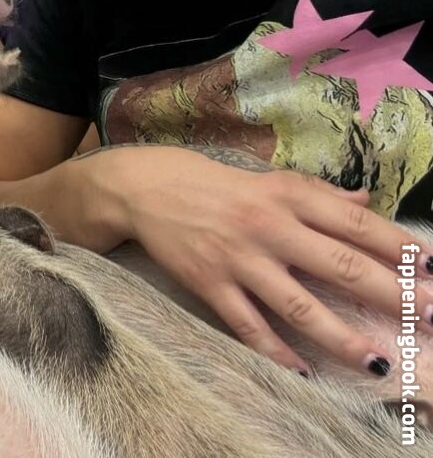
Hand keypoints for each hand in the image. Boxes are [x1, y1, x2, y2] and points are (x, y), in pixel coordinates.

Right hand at [59, 144, 432, 374]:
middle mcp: (269, 227)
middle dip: (392, 294)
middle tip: (430, 314)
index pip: (356, 224)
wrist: (148, 189)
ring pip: (299, 305)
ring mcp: (239, 259)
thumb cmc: (217, 185)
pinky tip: (301, 372)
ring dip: (341, 337)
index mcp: (288, 197)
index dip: (399, 247)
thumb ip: (320, 195)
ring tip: (377, 361)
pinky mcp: (209, 284)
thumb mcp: (271, 180)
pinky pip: (247, 325)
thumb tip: (367, 203)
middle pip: (341, 265)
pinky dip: (274, 351)